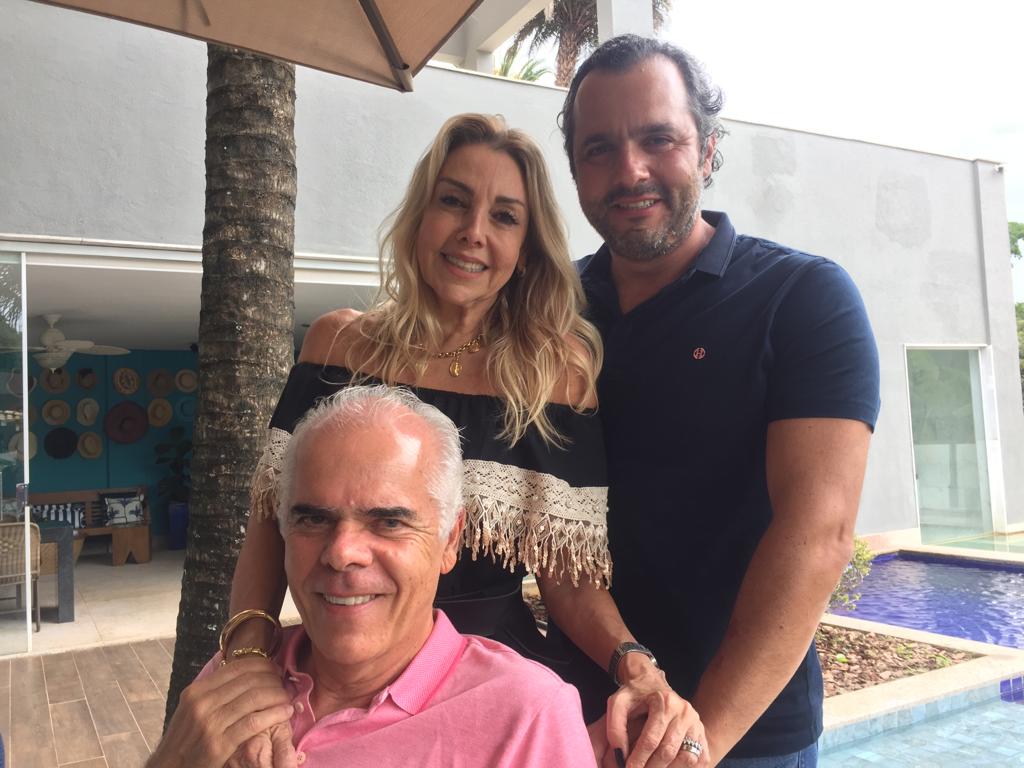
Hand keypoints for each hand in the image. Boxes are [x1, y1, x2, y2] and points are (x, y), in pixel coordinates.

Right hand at [147, 658, 293, 767]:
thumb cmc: (185, 738)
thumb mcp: (192, 708)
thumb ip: (214, 691)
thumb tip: (245, 673)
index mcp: (197, 691)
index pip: (237, 668)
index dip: (262, 665)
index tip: (275, 669)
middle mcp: (202, 703)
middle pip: (248, 681)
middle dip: (273, 680)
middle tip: (284, 684)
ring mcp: (210, 723)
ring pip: (254, 699)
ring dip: (277, 696)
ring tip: (287, 698)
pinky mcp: (219, 744)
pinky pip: (254, 722)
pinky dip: (274, 714)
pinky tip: (285, 713)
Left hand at [606, 666, 708, 767]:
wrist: (651, 682)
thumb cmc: (635, 695)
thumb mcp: (618, 702)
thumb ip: (615, 726)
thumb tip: (619, 753)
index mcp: (664, 702)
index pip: (651, 739)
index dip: (639, 758)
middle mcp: (684, 712)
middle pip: (669, 751)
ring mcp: (696, 724)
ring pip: (687, 758)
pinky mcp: (701, 734)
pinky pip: (699, 759)